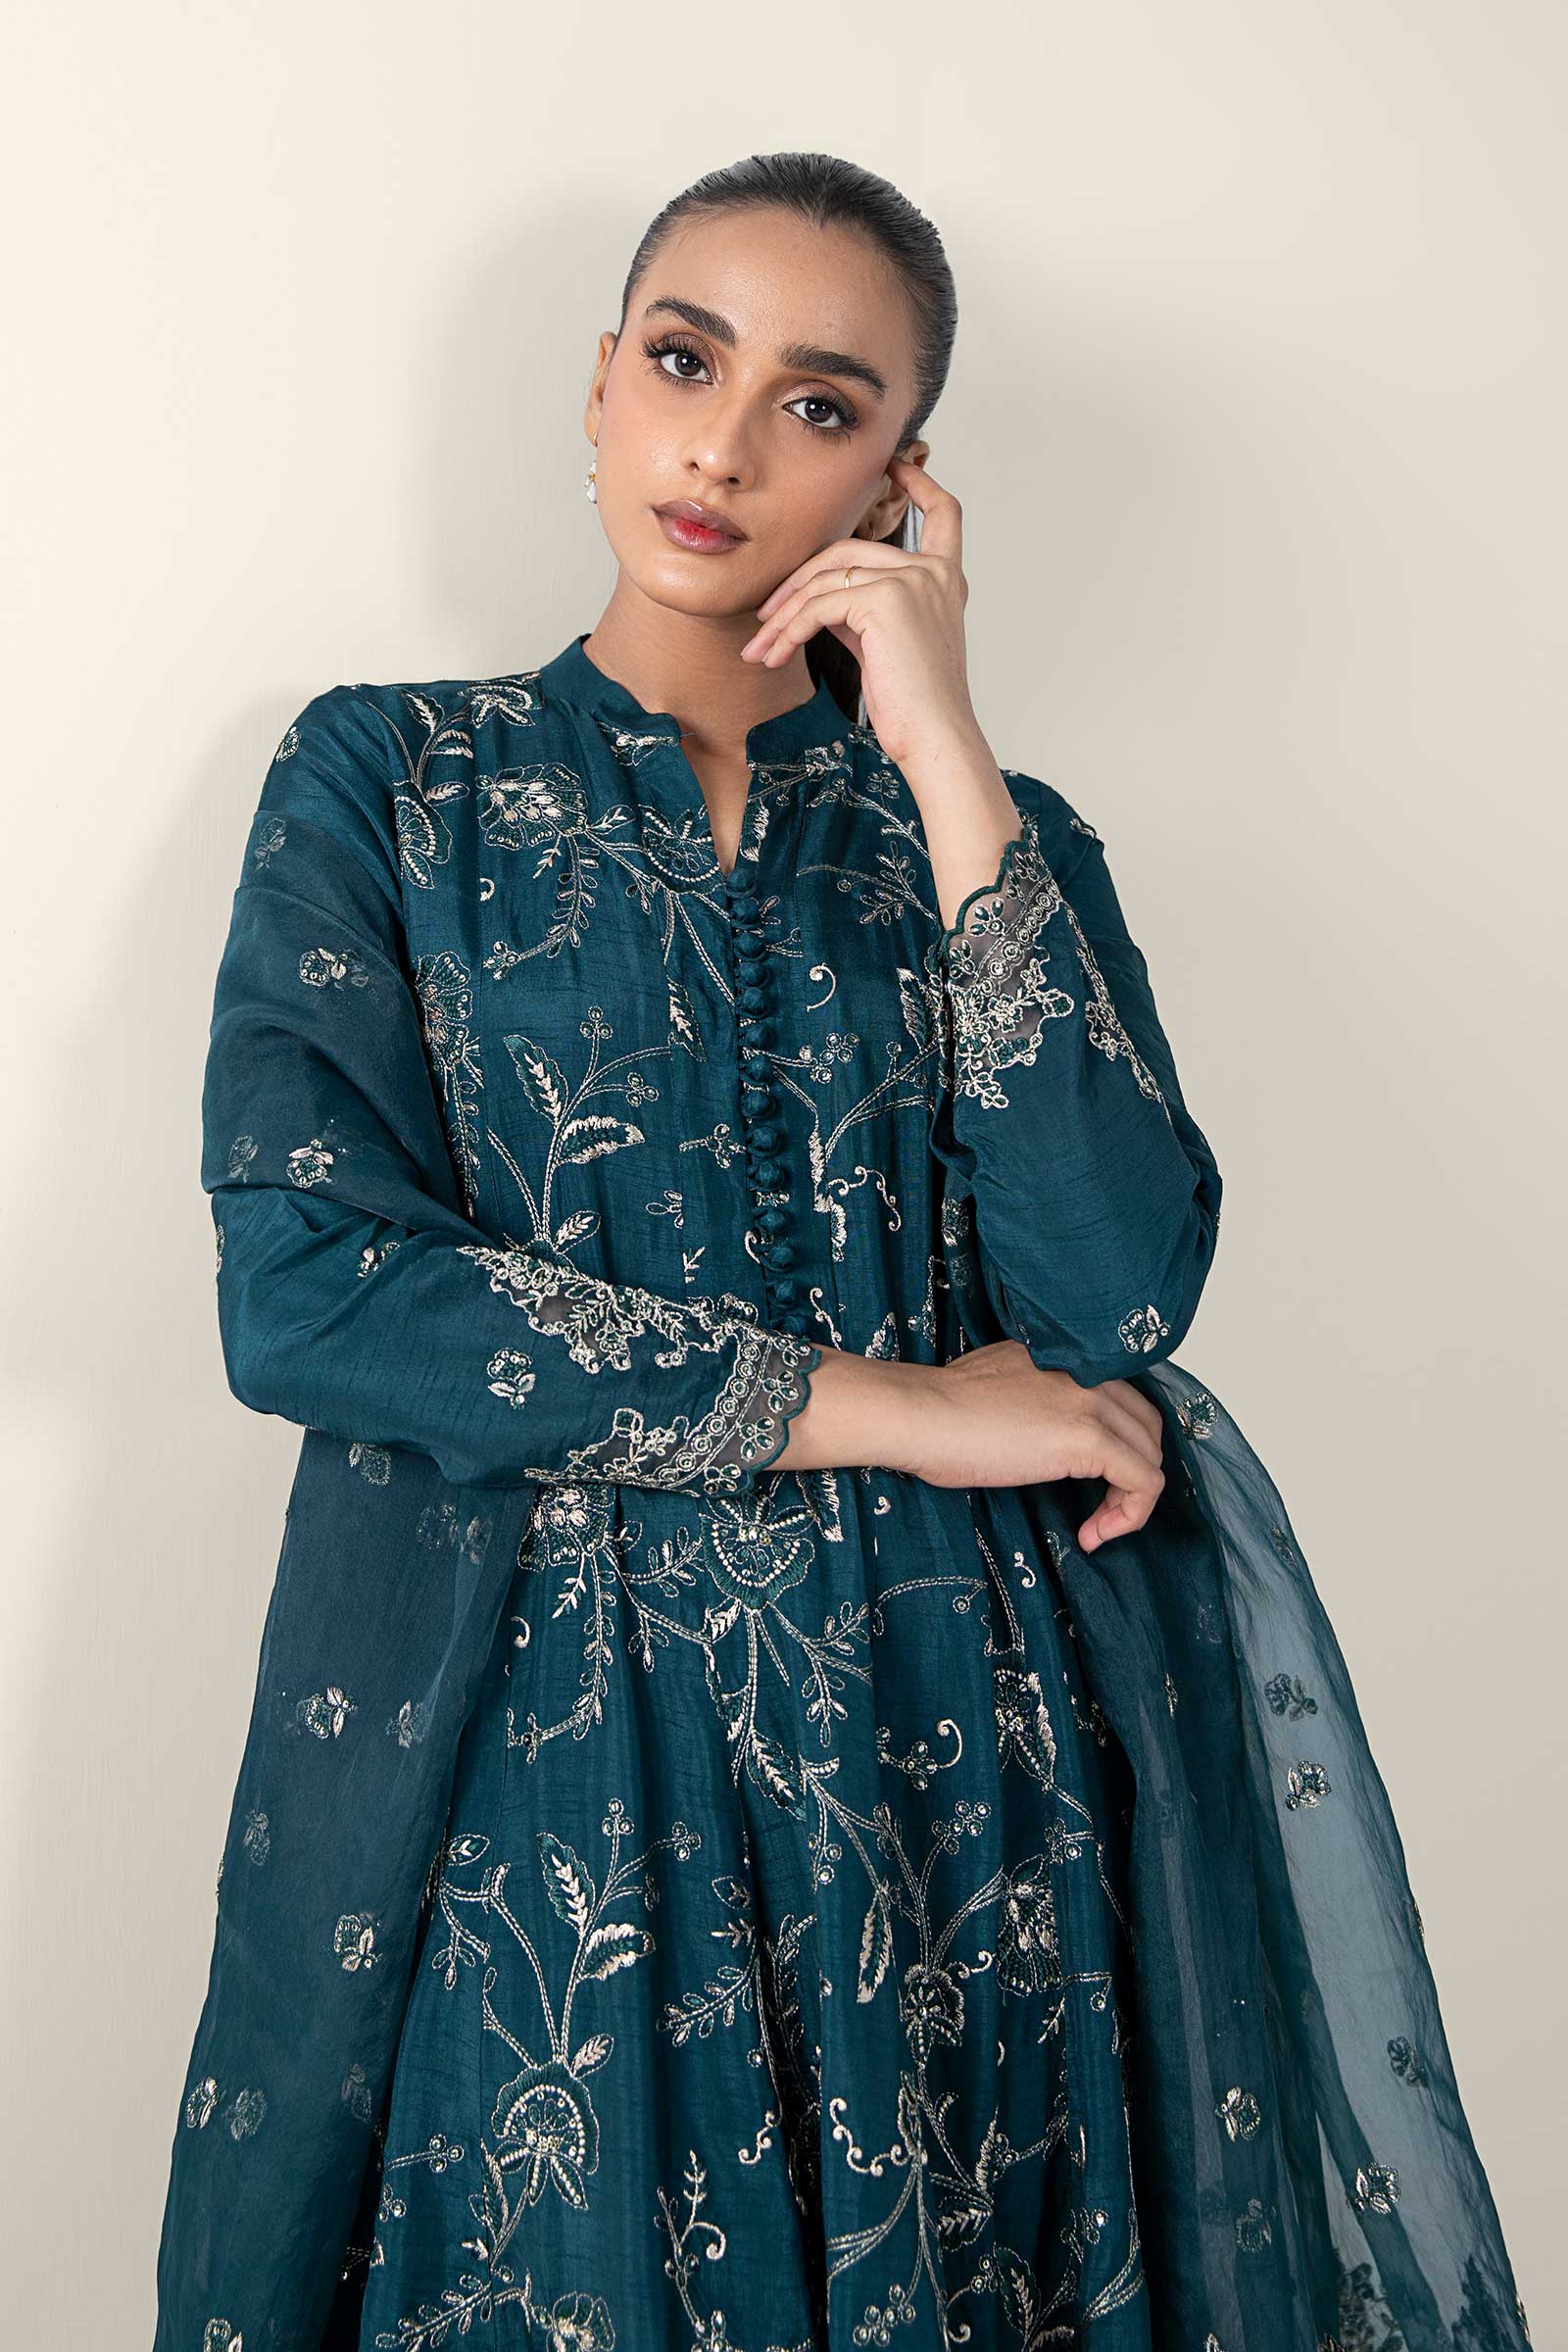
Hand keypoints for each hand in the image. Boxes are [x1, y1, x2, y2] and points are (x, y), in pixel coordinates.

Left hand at [739, 456, 979, 768]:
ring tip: (760, 649)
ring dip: (783, 615)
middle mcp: (933, 572)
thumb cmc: (915, 705)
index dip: (920, 484)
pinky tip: (774, 656)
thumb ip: (863, 609)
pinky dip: (789, 631)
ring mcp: (912, 580)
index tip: (896, 464)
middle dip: (797, 581)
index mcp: (946, 579)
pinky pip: (819, 606)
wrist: (935, 738)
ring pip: (826, 579)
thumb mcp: (889, 644)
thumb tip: (816, 599)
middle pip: (847, 549)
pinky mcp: (886, 600)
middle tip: (765, 617)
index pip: (943, 514)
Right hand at [903, 1342, 1166, 1551]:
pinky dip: (1129, 1516)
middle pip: (1145, 1427)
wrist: (921, 1413)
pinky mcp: (1089, 1439)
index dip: (1118, 1445)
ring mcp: (1093, 1405)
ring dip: (1129, 1500)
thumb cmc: (939, 1408)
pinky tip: (1092, 1535)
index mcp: (1067, 1359)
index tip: (1091, 1483)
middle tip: (1097, 1508)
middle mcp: (1089, 1373)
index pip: (1123, 1400)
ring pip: (1149, 1456)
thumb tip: (1038, 1429)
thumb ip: (1033, 1397)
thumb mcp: (1001, 1386)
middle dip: (1130, 1473)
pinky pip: (1143, 1482)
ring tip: (1094, 1528)